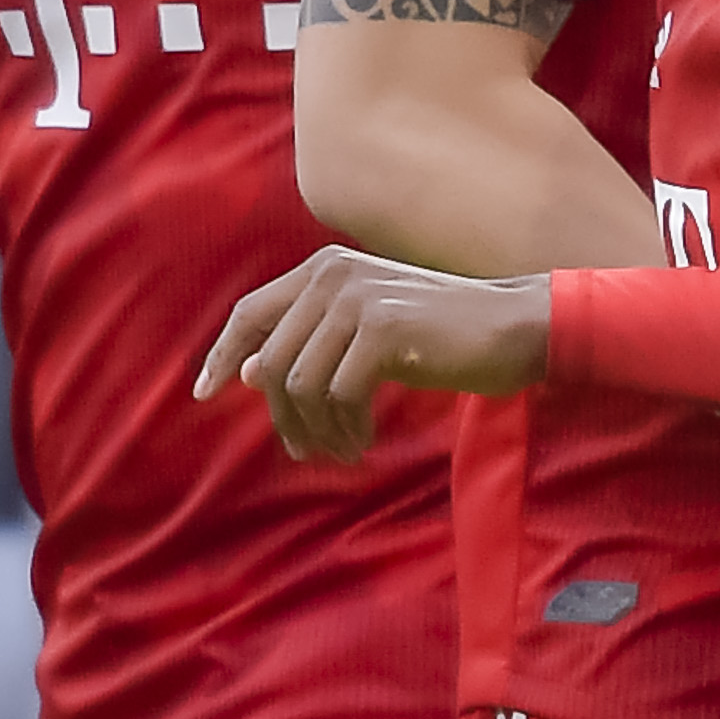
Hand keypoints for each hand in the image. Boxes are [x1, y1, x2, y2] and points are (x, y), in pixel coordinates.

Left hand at [200, 245, 550, 462]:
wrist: (513, 327)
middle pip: (271, 359)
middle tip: (306, 450)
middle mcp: (333, 275)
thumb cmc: (441, 334)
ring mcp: (358, 299)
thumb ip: (312, 343)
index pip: (251, 312)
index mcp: (325, 268)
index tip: (206, 393)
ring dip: (317, 429)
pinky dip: (345, 428)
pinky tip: (364, 441)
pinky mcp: (382, 329)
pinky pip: (337, 396)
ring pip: (298, 384)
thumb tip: (248, 375)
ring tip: (343, 449)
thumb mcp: (368, 332)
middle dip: (282, 416)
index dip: (223, 354)